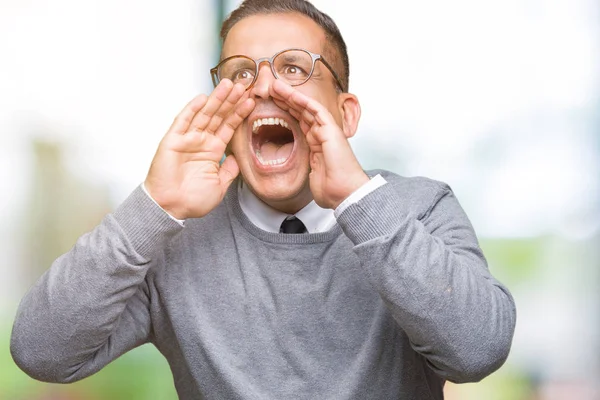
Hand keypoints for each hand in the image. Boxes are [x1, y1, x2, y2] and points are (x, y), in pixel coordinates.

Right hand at [145, 80, 254, 218]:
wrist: (170, 208)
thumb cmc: (192, 200)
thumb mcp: (220, 185)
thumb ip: (230, 170)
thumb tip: (238, 157)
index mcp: (212, 151)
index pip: (228, 127)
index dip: (239, 114)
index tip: (251, 101)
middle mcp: (201, 142)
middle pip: (218, 116)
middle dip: (230, 101)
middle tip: (242, 85)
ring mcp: (187, 139)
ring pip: (204, 114)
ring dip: (216, 99)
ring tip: (228, 85)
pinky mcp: (173, 140)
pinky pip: (183, 121)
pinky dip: (192, 109)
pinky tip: (202, 98)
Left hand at [270, 80, 368, 209]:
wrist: (345, 194)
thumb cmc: (332, 190)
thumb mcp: (312, 176)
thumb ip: (309, 169)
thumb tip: (306, 173)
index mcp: (316, 145)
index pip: (299, 122)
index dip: (285, 111)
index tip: (271, 104)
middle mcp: (322, 135)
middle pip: (301, 112)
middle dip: (285, 100)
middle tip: (270, 89)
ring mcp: (327, 131)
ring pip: (307, 108)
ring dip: (291, 95)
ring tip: (275, 85)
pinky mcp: (331, 130)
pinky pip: (315, 110)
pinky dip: (303, 100)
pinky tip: (290, 93)